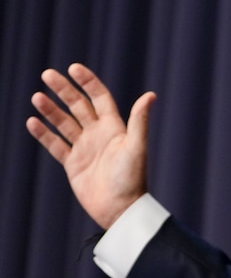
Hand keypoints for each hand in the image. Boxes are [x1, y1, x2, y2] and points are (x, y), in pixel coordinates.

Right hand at [26, 64, 155, 228]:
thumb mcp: (136, 146)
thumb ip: (139, 120)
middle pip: (78, 106)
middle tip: (47, 74)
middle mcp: (98, 134)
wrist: (120, 209)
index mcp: (115, 127)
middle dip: (64, 90)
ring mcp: (84, 148)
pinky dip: (44, 134)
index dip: (87, 82)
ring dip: (50, 109)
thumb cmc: (132, 178)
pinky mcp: (73, 164)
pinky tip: (32, 121)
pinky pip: (55, 145)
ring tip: (37, 96)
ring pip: (64, 123)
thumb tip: (151, 94)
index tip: (73, 68)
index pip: (99, 97)